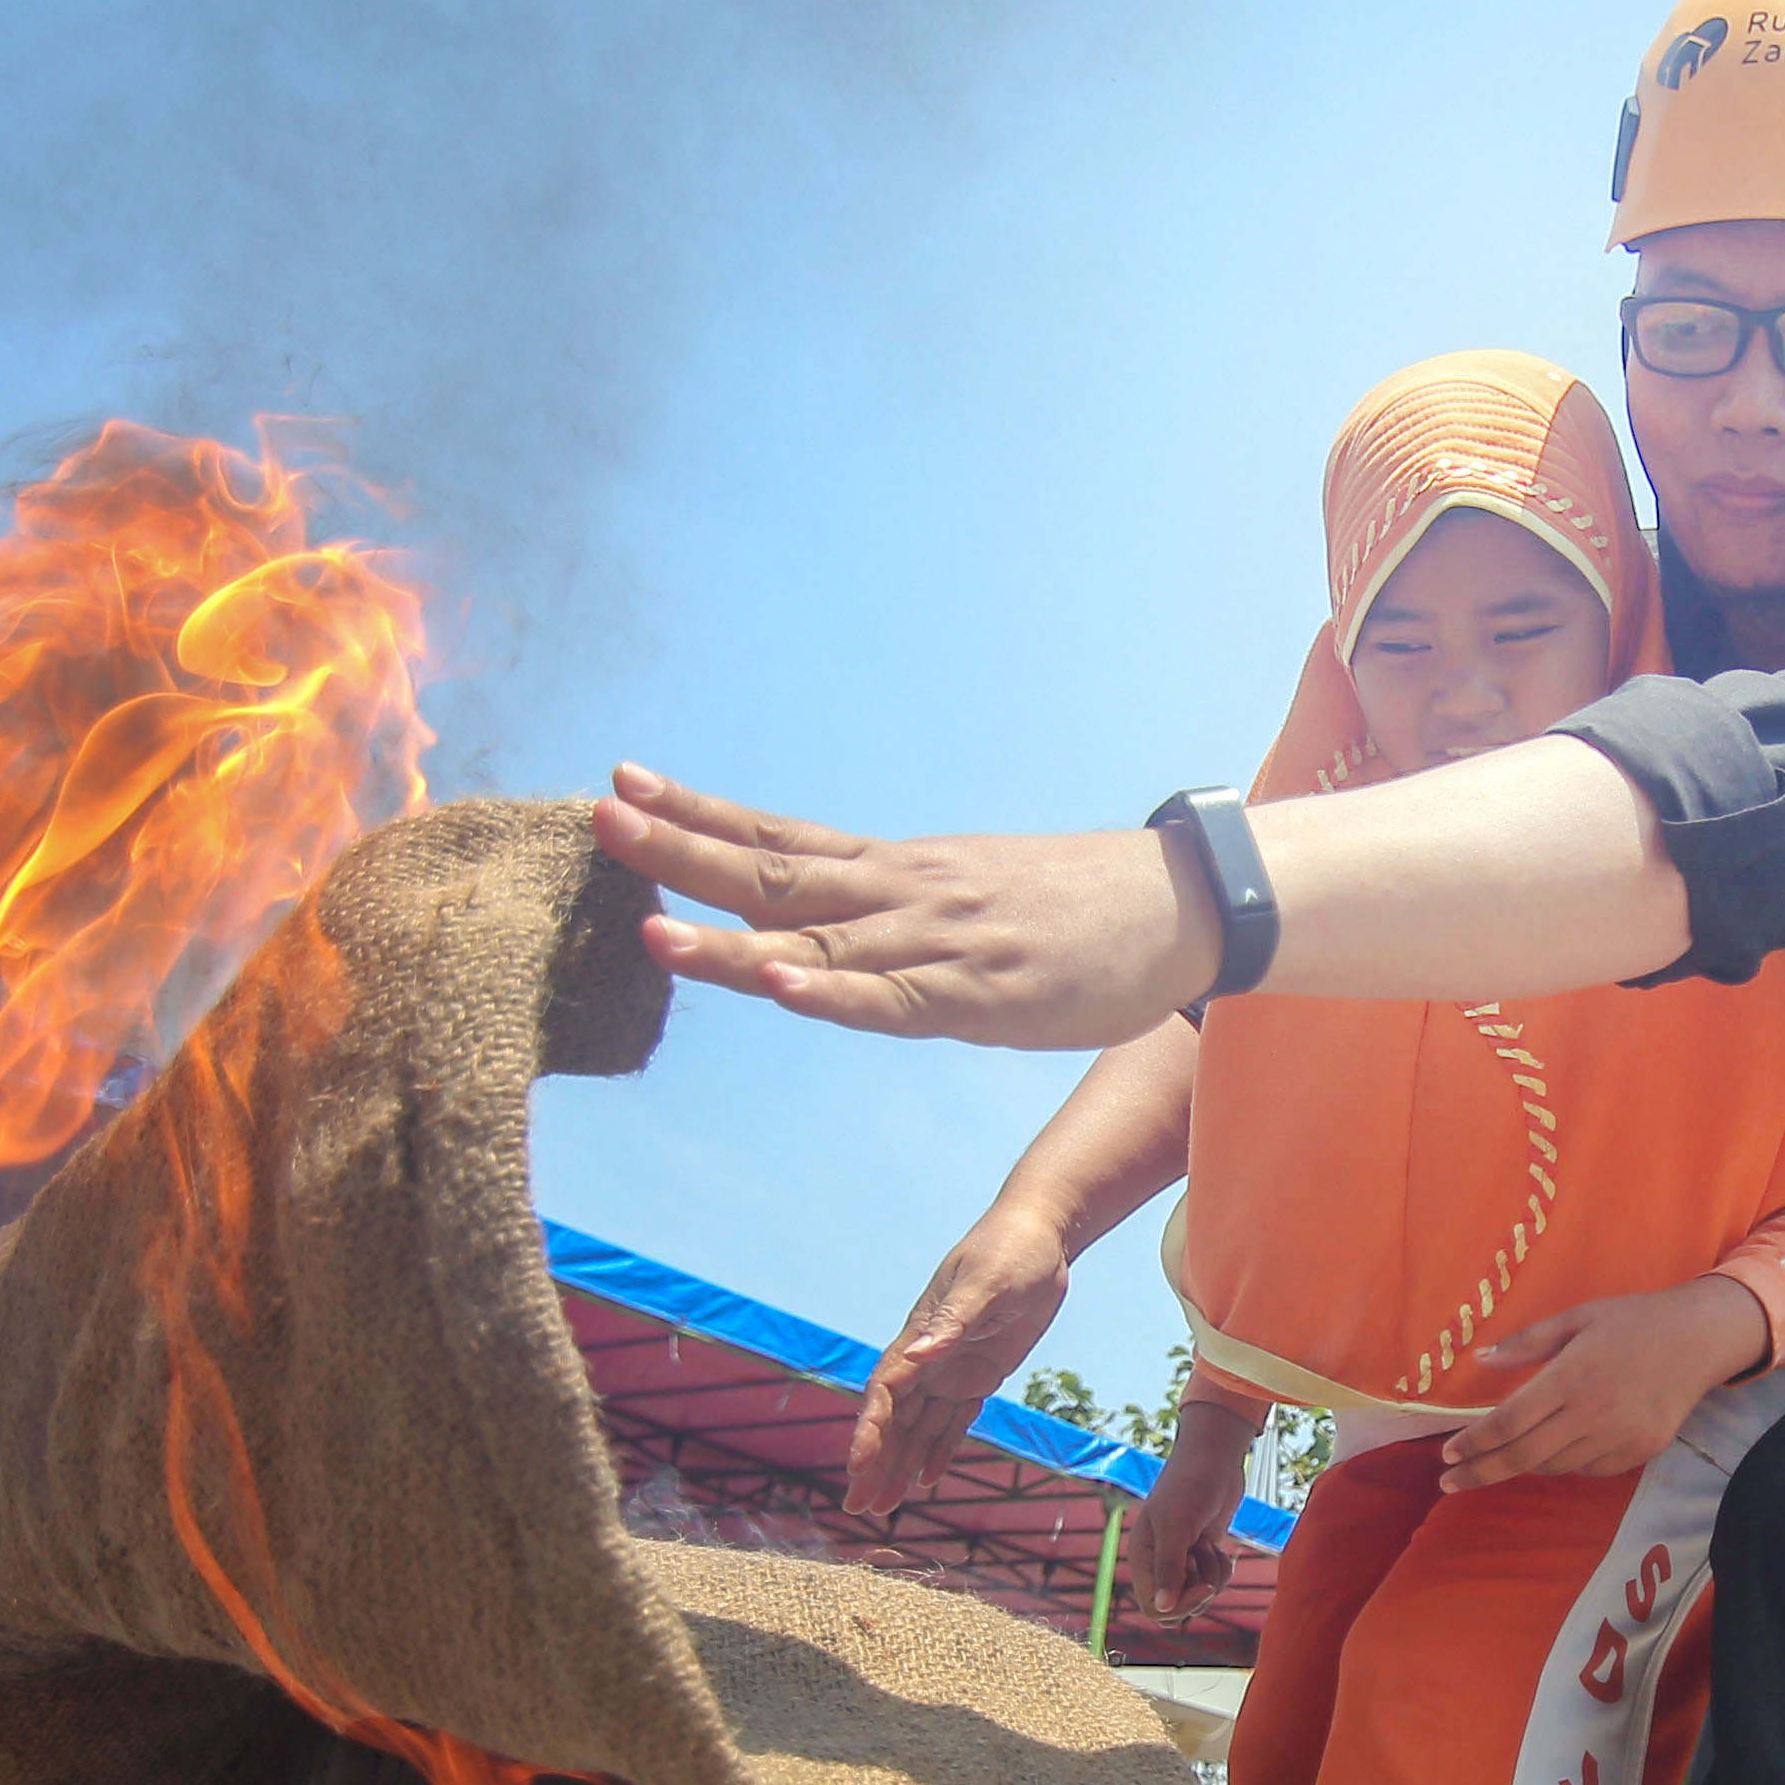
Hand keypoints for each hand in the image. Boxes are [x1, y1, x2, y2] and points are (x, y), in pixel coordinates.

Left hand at [596, 768, 1214, 1050]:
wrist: (1186, 904)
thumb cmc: (1075, 908)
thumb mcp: (969, 892)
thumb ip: (892, 910)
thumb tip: (821, 924)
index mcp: (895, 871)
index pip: (777, 834)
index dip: (698, 813)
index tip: (622, 783)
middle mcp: (902, 894)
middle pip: (773, 871)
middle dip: (680, 850)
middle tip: (598, 819)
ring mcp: (938, 942)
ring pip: (817, 942)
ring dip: (728, 939)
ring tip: (650, 928)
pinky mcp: (981, 995)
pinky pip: (891, 1001)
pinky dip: (831, 996)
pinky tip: (779, 988)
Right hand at [849, 1205, 1074, 1516]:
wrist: (1040, 1236)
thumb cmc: (1010, 1251)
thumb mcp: (986, 1284)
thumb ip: (952, 1321)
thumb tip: (917, 1354)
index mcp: (920, 1337)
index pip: (884, 1394)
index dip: (869, 1432)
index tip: (858, 1467)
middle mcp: (928, 1359)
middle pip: (894, 1421)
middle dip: (875, 1464)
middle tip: (858, 1508)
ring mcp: (952, 1369)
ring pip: (919, 1428)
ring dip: (900, 1465)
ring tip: (884, 1507)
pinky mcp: (980, 1375)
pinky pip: (953, 1421)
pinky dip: (938, 1450)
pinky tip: (926, 1479)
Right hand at [1124, 1417, 1254, 1623]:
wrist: (1215, 1458)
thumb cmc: (1190, 1486)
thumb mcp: (1177, 1527)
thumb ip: (1168, 1569)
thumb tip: (1161, 1609)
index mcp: (1142, 1557)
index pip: (1153, 1606)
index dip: (1179, 1605)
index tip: (1204, 1588)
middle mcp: (1158, 1561)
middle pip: (1177, 1606)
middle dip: (1198, 1592)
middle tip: (1206, 1563)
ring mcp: (1181, 1558)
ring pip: (1199, 1594)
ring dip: (1213, 1576)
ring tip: (1210, 1545)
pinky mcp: (1202, 1552)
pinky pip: (1213, 1580)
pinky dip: (1221, 1568)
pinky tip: (1219, 1546)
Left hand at [1437, 1278, 1766, 1493]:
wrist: (1699, 1339)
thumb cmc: (1632, 1322)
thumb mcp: (1576, 1318)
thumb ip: (1526, 1343)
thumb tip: (1480, 1361)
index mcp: (1571, 1377)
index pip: (1509, 1421)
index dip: (1474, 1443)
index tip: (1447, 1456)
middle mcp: (1592, 1414)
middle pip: (1524, 1456)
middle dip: (1481, 1472)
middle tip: (1449, 1483)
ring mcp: (1619, 1438)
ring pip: (1555, 1467)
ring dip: (1523, 1465)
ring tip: (1500, 1459)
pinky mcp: (1639, 1452)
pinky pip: (1588, 1470)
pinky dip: (1563, 1465)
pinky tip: (1554, 1450)